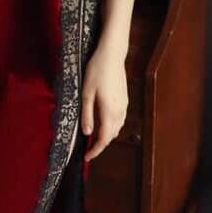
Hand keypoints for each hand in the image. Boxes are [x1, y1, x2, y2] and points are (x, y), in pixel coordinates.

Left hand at [81, 41, 128, 162]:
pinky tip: (104, 122)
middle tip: (88, 149)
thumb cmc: (97, 71)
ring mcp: (124, 105)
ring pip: (117, 128)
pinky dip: (112, 126)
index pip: (103, 139)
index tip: (86, 157)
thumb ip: (87, 114)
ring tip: (94, 137)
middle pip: (112, 136)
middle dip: (100, 145)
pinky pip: (120, 120)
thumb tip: (87, 133)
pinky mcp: (125, 99)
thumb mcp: (86, 93)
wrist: (112, 55)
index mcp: (109, 112)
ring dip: (107, 136)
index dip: (95, 150)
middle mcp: (119, 111)